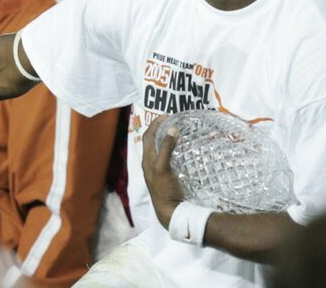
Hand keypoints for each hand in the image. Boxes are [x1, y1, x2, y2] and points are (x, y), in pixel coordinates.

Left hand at [142, 113, 184, 228]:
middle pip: (152, 141)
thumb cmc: (164, 189)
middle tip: (171, 120)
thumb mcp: (163, 167)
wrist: (169, 210)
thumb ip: (167, 148)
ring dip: (164, 138)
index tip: (166, 115)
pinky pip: (165, 156)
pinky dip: (170, 148)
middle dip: (159, 129)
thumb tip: (171, 129)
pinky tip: (179, 149)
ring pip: (158, 148)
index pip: (148, 136)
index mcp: (147, 159)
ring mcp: (157, 169)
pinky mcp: (165, 175)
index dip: (156, 124)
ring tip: (175, 130)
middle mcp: (150, 163)